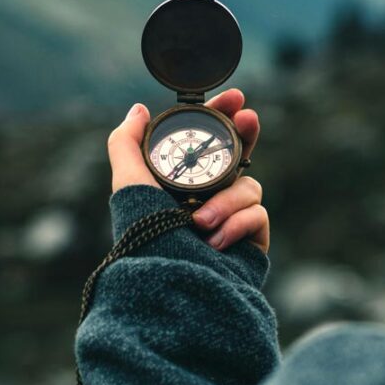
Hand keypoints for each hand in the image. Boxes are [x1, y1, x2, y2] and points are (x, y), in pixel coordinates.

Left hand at [107, 89, 268, 253]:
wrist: (170, 288)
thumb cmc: (146, 238)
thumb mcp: (128, 185)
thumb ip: (127, 143)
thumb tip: (138, 109)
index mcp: (186, 182)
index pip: (210, 141)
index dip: (224, 116)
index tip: (234, 97)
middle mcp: (212, 196)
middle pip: (241, 155)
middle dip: (246, 133)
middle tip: (248, 118)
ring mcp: (233, 217)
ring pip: (249, 186)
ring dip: (226, 201)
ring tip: (200, 223)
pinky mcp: (252, 238)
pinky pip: (257, 215)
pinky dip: (236, 225)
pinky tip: (216, 242)